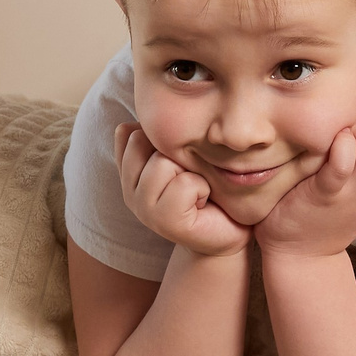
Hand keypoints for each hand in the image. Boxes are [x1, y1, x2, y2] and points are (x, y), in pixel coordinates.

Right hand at [114, 123, 249, 258]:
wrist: (227, 232)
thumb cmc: (207, 190)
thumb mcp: (180, 158)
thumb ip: (155, 142)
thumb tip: (133, 123)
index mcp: (129, 174)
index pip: (127, 134)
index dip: (160, 138)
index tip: (176, 159)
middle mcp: (129, 192)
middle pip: (143, 143)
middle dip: (174, 153)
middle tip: (189, 176)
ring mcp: (143, 209)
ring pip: (162, 163)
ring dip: (190, 172)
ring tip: (196, 190)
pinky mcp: (164, 222)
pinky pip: (184, 184)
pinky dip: (201, 188)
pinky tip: (202, 203)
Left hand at [254, 98, 355, 260]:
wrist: (302, 258)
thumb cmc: (322, 212)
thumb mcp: (354, 185)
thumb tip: (347, 114)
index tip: (352, 114)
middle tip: (341, 120)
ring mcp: (354, 191)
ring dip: (353, 130)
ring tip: (332, 136)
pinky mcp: (327, 195)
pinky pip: (341, 163)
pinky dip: (335, 146)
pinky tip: (319, 147)